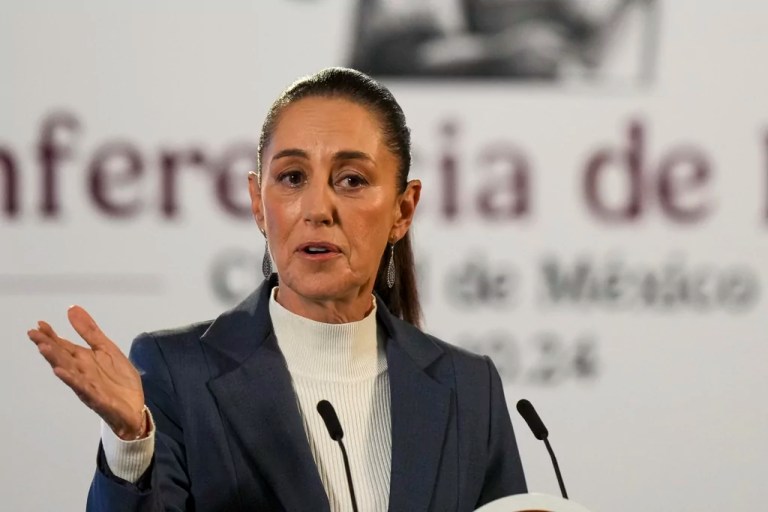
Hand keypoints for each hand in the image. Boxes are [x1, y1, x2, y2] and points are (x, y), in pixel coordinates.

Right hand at [27, 306, 145, 439]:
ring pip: (69, 371)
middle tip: (34, 334)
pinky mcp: (97, 398)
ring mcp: (87, 385)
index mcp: (84, 360)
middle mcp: (81, 372)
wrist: (134, 406)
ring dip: (56, 360)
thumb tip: (72, 309)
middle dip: (48, 346)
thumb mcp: (107, 348)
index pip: (64, 346)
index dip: (52, 335)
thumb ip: (90, 331)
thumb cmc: (118, 379)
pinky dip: (72, 380)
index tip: (40, 324)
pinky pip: (83, 388)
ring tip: (44, 348)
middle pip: (62, 357)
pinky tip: (62, 372)